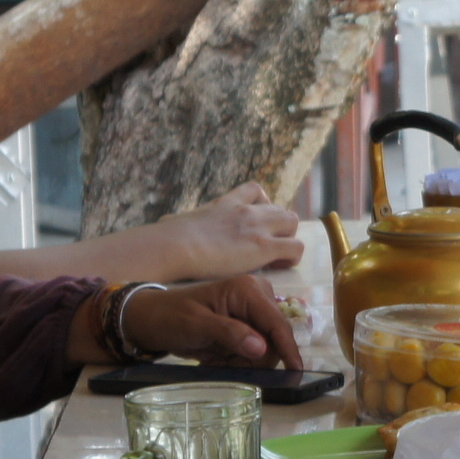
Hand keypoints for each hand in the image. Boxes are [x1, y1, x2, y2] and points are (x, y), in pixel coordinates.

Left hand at [121, 275, 304, 369]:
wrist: (152, 319)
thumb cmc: (170, 317)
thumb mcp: (196, 326)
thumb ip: (230, 334)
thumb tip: (262, 348)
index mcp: (247, 289)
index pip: (277, 323)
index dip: (288, 349)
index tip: (296, 371)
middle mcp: (257, 296)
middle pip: (274, 338)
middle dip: (252, 357)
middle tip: (220, 359)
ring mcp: (254, 311)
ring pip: (266, 348)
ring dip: (243, 360)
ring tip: (215, 355)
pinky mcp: (249, 324)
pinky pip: (256, 351)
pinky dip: (238, 359)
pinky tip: (218, 354)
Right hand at [155, 184, 305, 276]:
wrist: (177, 246)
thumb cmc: (168, 237)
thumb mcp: (175, 221)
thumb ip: (176, 222)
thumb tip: (163, 224)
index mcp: (226, 203)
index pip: (254, 191)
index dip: (262, 207)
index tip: (254, 226)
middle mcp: (246, 210)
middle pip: (279, 209)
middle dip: (278, 227)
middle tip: (266, 248)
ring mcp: (258, 227)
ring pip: (292, 222)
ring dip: (288, 239)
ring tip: (275, 259)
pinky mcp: (264, 246)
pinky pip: (296, 247)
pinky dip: (293, 257)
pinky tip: (279, 267)